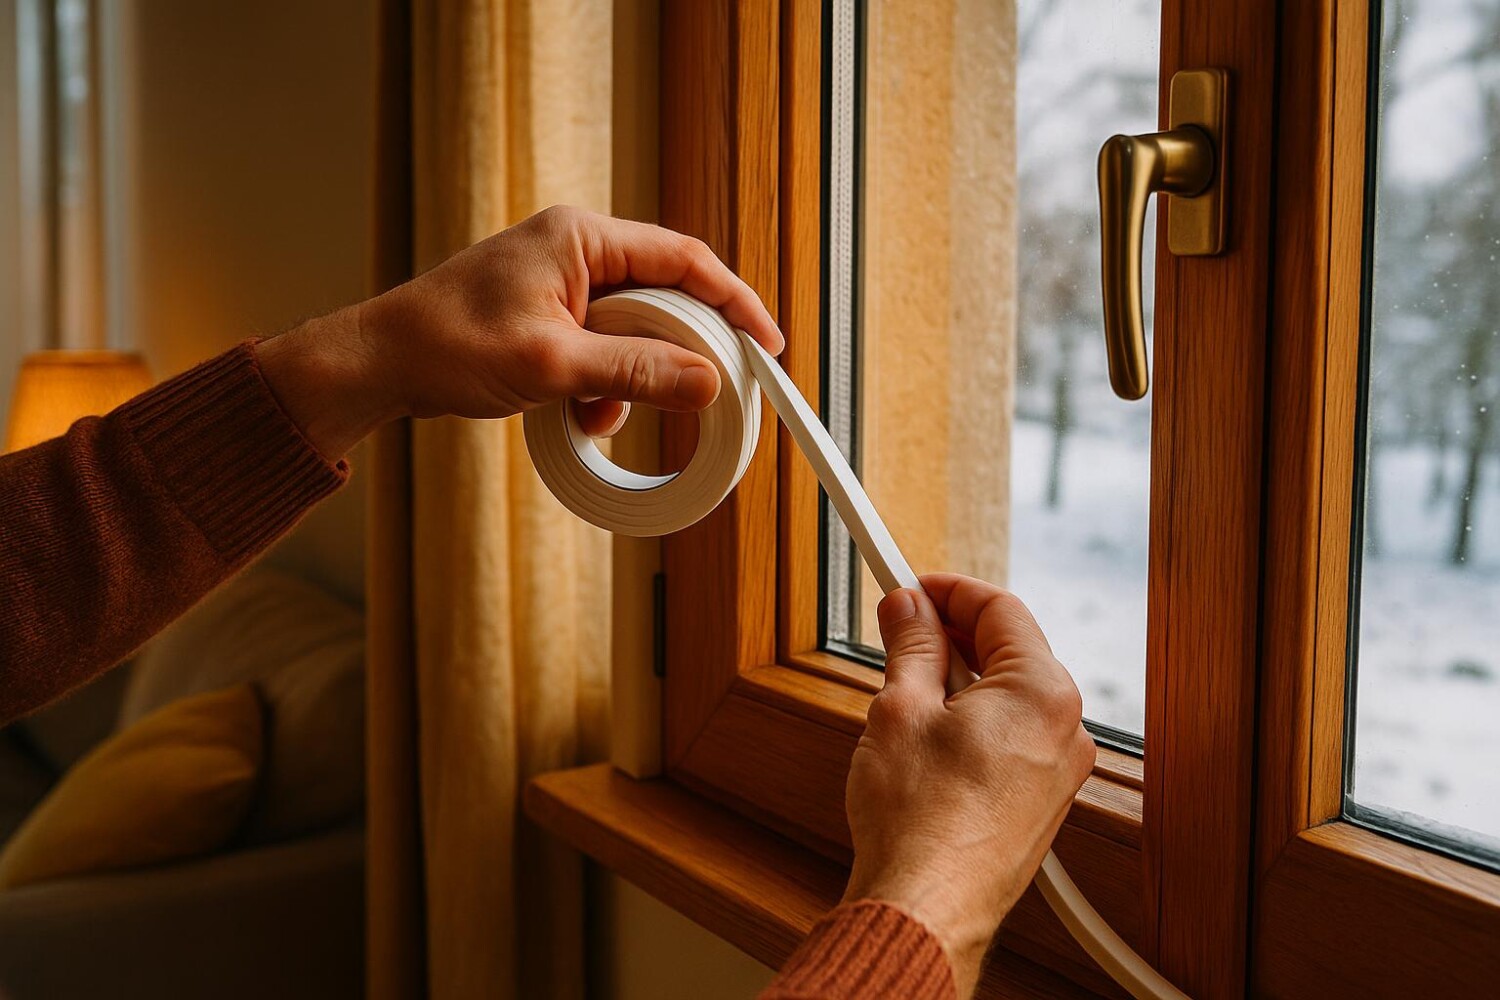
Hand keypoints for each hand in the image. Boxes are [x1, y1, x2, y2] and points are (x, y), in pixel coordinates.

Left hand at [255, 205, 782, 458]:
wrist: (380, 364)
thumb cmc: (448, 346)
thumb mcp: (552, 366)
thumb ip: (636, 372)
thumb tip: (709, 381)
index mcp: (581, 237)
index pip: (684, 259)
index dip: (734, 301)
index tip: (767, 345)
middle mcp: (577, 249)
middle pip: (664, 297)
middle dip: (673, 355)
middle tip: (698, 396)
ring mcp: (562, 282)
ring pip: (635, 331)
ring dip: (630, 381)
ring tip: (596, 414)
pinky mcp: (550, 314)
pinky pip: (603, 348)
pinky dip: (601, 387)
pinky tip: (575, 413)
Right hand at [842, 574, 1095, 997]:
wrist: (927, 909)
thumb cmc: (919, 822)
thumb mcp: (900, 709)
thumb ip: (911, 646)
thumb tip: (909, 609)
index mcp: (1042, 692)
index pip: (999, 608)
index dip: (947, 589)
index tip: (910, 584)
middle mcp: (1064, 729)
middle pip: (1009, 650)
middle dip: (951, 635)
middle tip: (899, 632)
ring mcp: (1057, 770)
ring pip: (1008, 696)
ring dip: (959, 681)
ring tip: (905, 693)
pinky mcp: (1041, 803)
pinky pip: (1011, 738)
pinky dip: (973, 723)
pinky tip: (928, 738)